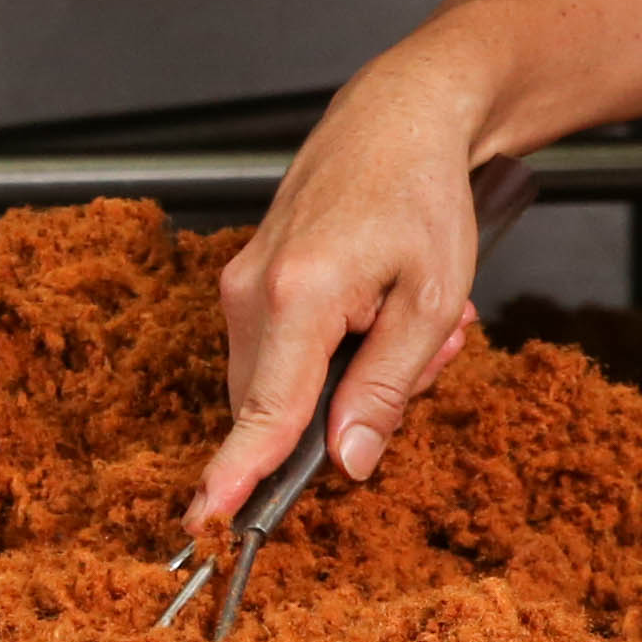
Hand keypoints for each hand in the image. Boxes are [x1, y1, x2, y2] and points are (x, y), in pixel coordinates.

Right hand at [192, 68, 497, 521]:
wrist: (396, 116)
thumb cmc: (420, 193)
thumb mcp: (432, 300)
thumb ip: (387, 388)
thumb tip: (347, 462)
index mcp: (299, 295)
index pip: (264, 412)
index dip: (237, 477)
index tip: (209, 524)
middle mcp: (250, 291)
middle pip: (284, 406)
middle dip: (356, 404)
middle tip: (433, 347)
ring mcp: (240, 284)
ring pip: (286, 382)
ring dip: (353, 373)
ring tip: (413, 318)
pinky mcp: (246, 281)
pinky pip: (282, 351)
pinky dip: (337, 347)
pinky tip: (383, 306)